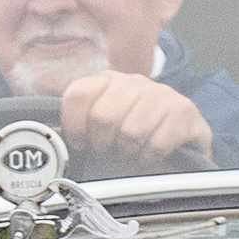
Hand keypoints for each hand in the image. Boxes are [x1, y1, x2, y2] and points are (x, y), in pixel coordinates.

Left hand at [47, 68, 210, 166]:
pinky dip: (150, 157)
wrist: (185, 136)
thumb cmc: (136, 134)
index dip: (74, 125)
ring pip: (131, 131)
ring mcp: (162, 94)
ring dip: (129, 152)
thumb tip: (54, 140)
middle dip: (103, 143)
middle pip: (103, 116)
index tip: (81, 143)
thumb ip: (80, 124)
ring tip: (132, 153)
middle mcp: (135, 82)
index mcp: (108, 81)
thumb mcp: (105, 125)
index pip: (78, 94)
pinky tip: (151, 155)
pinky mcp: (185, 111)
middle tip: (110, 151)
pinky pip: (157, 142)